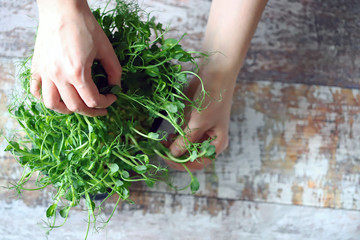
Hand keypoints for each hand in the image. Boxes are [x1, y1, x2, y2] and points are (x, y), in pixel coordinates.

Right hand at [31, 0, 121, 115]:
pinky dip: (46, 98)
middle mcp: (59, 76)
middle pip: (75, 106)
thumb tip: (116, 87)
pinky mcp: (37, 67)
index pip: (93, 100)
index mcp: (77, 72)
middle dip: (91, 111)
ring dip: (67, 110)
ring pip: (52, 104)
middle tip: (101, 108)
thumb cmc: (85, 26)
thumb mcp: (106, 49)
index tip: (112, 97)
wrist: (62, 10)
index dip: (106, 103)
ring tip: (78, 107)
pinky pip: (36, 90)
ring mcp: (45, 73)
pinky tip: (58, 95)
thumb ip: (114, 71)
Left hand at [166, 68, 234, 170]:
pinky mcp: (193, 119)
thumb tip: (173, 155)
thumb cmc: (212, 98)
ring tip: (161, 142)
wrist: (216, 70)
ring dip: (173, 146)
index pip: (198, 163)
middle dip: (176, 155)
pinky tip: (166, 135)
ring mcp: (201, 129)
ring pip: (184, 145)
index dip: (182, 163)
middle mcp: (209, 139)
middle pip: (191, 156)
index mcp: (217, 143)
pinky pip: (182, 133)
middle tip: (160, 150)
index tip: (166, 157)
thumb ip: (185, 140)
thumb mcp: (198, 122)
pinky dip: (173, 136)